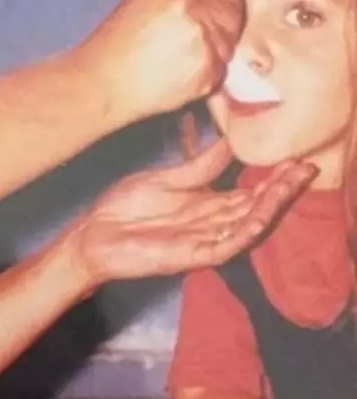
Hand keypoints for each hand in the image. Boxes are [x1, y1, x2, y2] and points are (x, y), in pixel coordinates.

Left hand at [62, 140, 316, 291]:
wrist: (93, 234)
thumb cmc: (125, 208)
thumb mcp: (167, 178)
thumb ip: (200, 166)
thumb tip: (230, 142)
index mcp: (205, 205)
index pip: (248, 191)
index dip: (272, 178)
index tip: (295, 158)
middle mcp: (210, 223)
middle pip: (254, 207)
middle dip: (280, 189)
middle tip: (305, 167)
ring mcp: (201, 240)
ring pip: (245, 225)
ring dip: (270, 207)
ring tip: (290, 185)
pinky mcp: (188, 256)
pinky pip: (224, 246)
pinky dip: (243, 232)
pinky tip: (259, 217)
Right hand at [74, 0, 244, 124]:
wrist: (99, 85)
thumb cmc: (110, 52)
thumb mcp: (140, 6)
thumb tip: (204, 1)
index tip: (220, 5)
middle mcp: (188, 1)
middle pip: (232, 8)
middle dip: (223, 24)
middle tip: (204, 41)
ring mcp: (201, 33)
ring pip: (229, 41)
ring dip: (214, 52)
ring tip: (182, 62)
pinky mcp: (207, 65)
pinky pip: (221, 69)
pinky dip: (207, 76)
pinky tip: (181, 77)